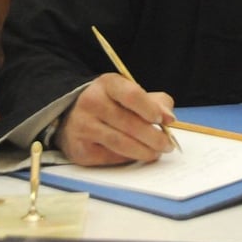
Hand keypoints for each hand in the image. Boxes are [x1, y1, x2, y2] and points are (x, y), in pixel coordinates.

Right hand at [54, 73, 175, 166]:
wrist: (73, 116)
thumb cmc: (111, 104)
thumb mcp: (130, 93)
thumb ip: (154, 102)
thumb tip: (168, 118)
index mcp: (107, 84)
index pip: (131, 95)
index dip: (150, 109)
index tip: (164, 120)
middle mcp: (91, 102)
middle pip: (128, 123)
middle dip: (153, 137)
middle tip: (167, 145)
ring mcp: (83, 126)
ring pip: (120, 143)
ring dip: (144, 151)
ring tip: (156, 153)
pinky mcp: (80, 148)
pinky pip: (110, 157)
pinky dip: (128, 158)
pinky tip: (136, 155)